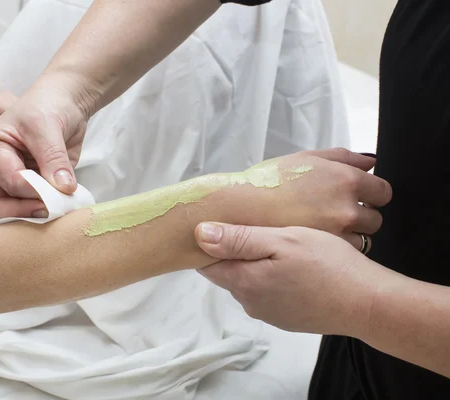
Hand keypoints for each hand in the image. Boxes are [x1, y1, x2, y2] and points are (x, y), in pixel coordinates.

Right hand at [0, 74, 92, 220]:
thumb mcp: (47, 126)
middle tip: (53, 209)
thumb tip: (63, 188)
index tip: (58, 190)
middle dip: (24, 213)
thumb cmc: (46, 106)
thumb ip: (54, 158)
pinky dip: (49, 211)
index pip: (8, 183)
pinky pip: (34, 210)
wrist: (64, 104)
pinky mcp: (32, 189)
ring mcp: (13, 182)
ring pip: (13, 215)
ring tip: (62, 206)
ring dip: (37, 215)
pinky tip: (65, 205)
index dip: (34, 192)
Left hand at [195, 223, 391, 336]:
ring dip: (256, 263)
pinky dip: (274, 278)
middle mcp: (249, 302)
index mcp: (243, 281)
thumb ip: (239, 239)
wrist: (367, 303)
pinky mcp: (287, 319)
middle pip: (228, 271)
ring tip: (279, 242)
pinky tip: (294, 265)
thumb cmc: (327, 264)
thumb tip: (199, 234)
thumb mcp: (283, 240)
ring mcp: (269, 313)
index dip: (210, 241)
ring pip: (249, 281)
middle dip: (235, 250)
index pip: (207, 262)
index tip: (223, 222)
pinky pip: (269, 293)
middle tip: (258, 225)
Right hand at [244, 148, 391, 241]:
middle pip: (374, 218)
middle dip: (360, 216)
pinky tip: (317, 242)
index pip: (382, 192)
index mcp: (345, 180)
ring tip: (323, 230)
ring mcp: (338, 234)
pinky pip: (344, 254)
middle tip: (334, 214)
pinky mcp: (324, 254)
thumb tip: (370, 161)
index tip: (359, 197)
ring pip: (362, 239)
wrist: (239, 210)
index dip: (371, 194)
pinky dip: (335, 250)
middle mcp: (347, 208)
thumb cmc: (268, 182)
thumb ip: (342, 157)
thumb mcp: (305, 158)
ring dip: (349, 235)